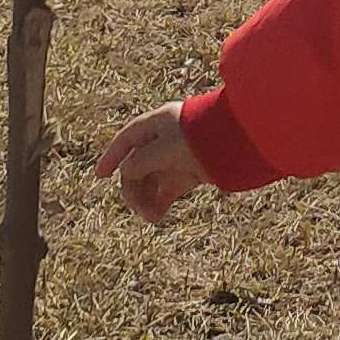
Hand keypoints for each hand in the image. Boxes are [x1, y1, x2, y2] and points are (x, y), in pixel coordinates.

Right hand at [96, 105, 206, 226]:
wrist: (240, 141)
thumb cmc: (199, 137)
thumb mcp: (162, 148)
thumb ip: (140, 161)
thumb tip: (127, 173)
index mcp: (157, 123)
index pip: (127, 139)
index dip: (112, 157)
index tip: (99, 176)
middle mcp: (166, 138)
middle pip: (138, 165)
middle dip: (134, 187)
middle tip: (137, 208)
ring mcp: (179, 156)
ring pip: (153, 180)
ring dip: (147, 198)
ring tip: (151, 217)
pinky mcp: (193, 172)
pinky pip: (169, 189)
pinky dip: (161, 202)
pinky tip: (157, 216)